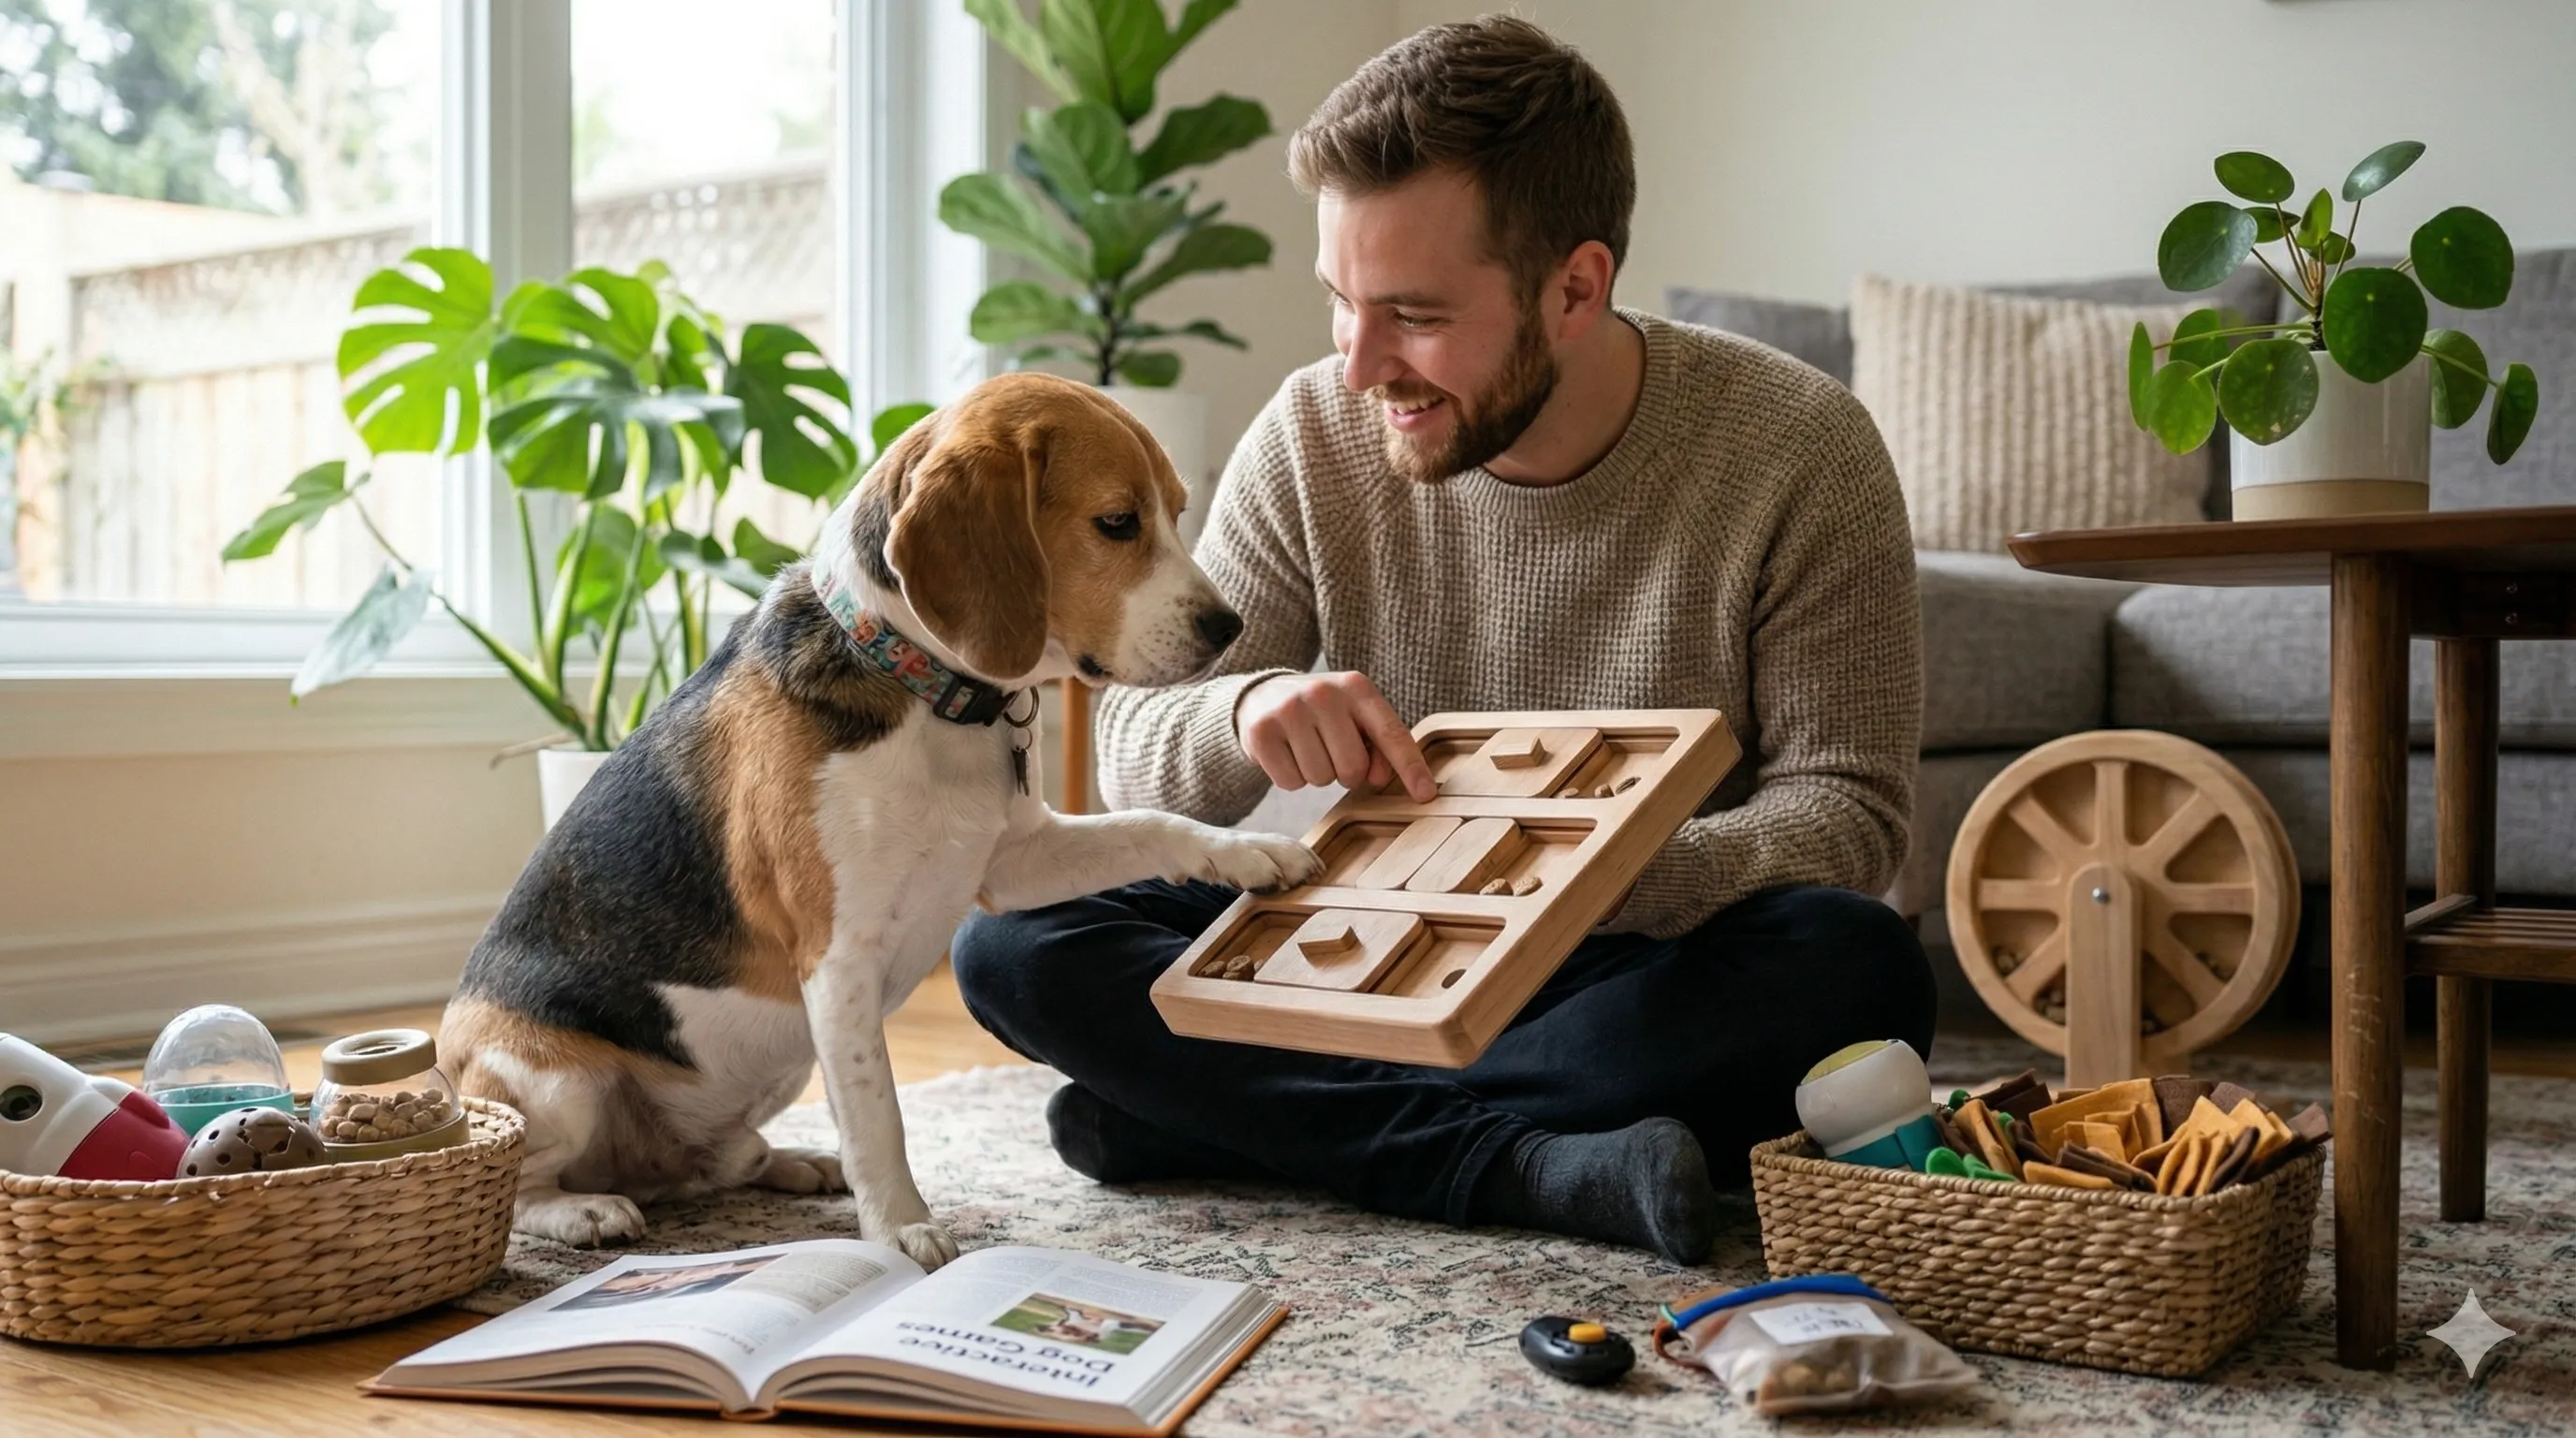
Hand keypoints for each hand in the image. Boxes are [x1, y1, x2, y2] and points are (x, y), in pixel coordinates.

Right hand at [1235, 671, 1436, 801]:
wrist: (1262, 695)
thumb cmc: (1323, 713)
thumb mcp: (1355, 717)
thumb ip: (1379, 745)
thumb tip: (1380, 778)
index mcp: (1357, 688)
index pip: (1391, 733)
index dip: (1410, 767)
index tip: (1426, 795)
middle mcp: (1324, 694)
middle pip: (1353, 768)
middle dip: (1346, 773)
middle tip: (1332, 753)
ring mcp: (1289, 711)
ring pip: (1320, 779)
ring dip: (1317, 775)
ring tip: (1307, 749)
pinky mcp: (1261, 732)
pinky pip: (1290, 783)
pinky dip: (1291, 778)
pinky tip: (1287, 753)